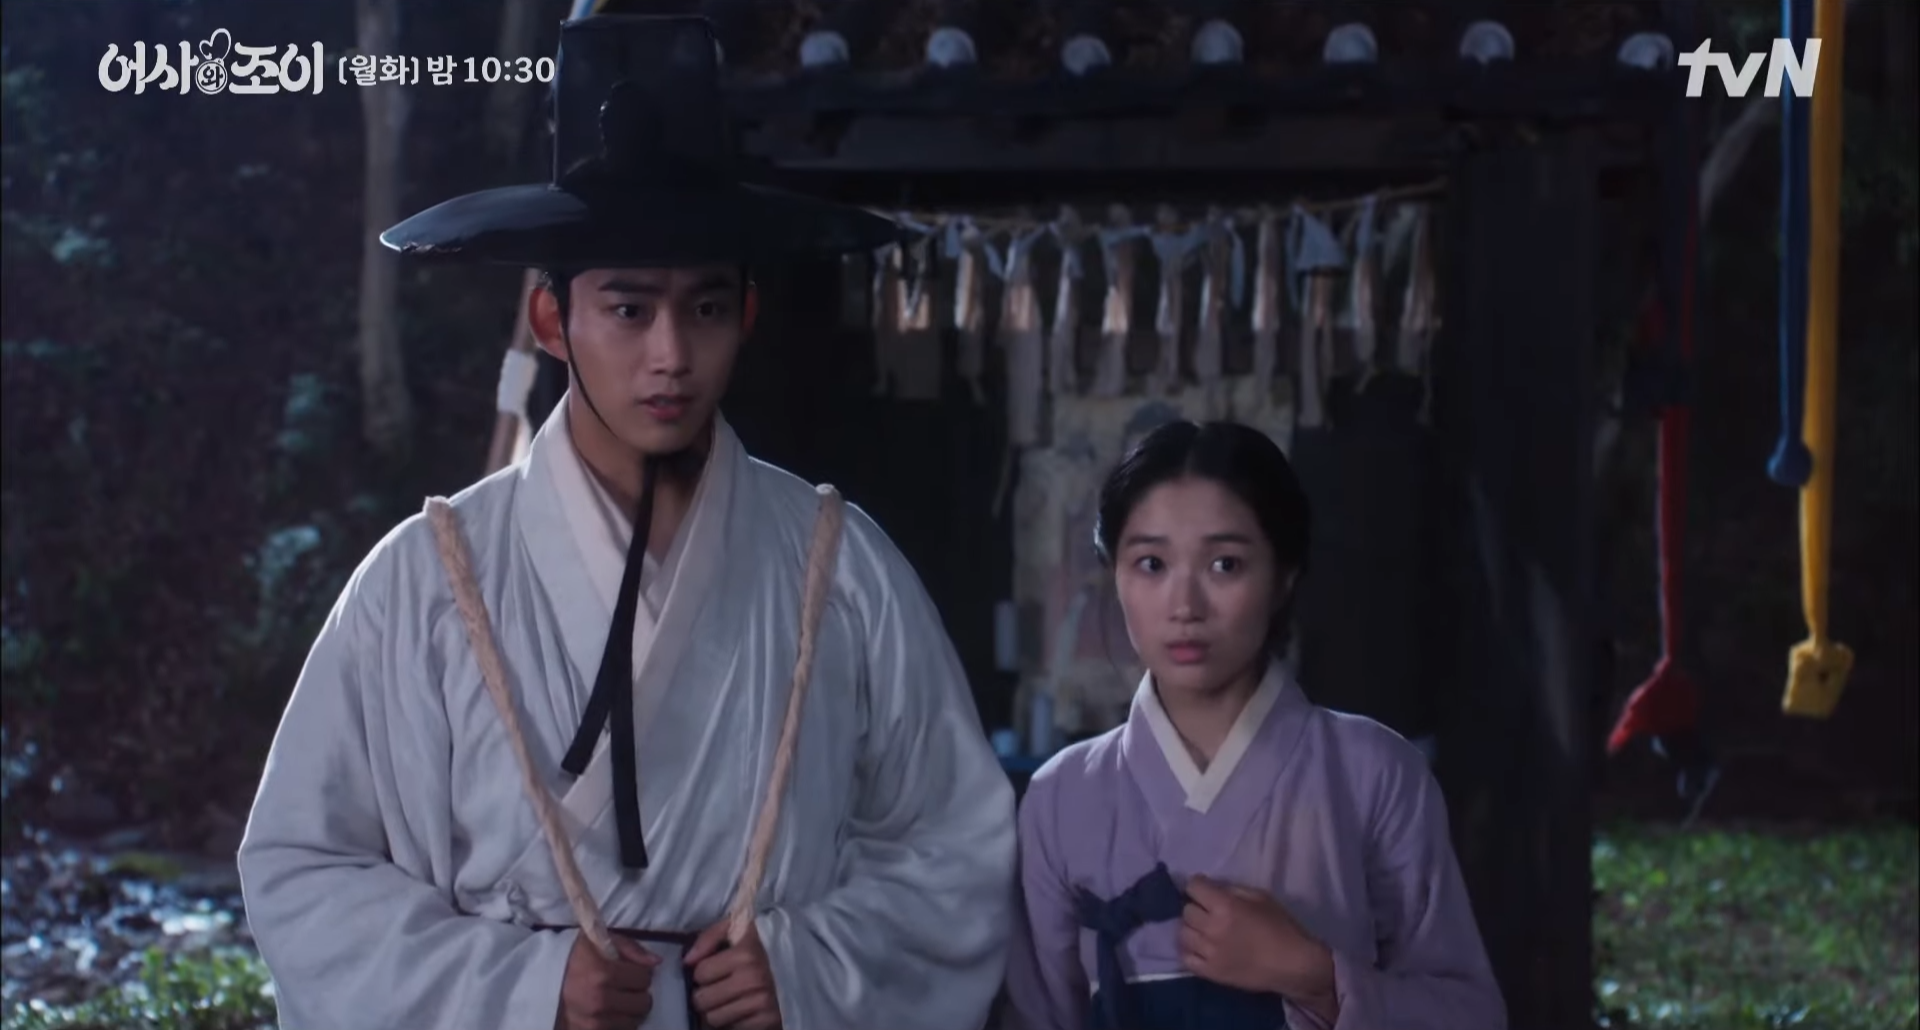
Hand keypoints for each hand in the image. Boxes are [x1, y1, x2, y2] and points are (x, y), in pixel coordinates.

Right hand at [555, 932, 660, 1029]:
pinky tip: (610, 1015)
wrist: (538, 982)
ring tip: (617, 1002)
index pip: (644, 978)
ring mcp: (594, 1023)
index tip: (630, 972)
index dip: (640, 973)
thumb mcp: (596, 941)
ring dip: (630, 1012)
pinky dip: (619, 1025)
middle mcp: (600, 1001)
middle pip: (644, 1003)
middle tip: (627, 989)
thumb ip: (630, 948)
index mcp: (602, 974)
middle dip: (639, 994)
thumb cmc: (570, 959)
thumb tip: (656, 963)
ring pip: (634, 1022)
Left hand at [685, 918, 782, 1029]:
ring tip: (728, 999)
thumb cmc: (772, 939)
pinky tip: (743, 1008)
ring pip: (714, 1018)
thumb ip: (711, 936)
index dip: (703, 971)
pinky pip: (735, 1029)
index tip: (713, 968)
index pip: (700, 973)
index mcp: (745, 954)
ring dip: (716, 1010)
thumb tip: (687, 961)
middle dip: (704, 994)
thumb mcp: (743, 925)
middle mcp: (752, 980)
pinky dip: (734, 1021)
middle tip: (716, 987)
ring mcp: (762, 1003)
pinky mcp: (770, 1021)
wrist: (812, 957)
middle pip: (703, 1000)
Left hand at [1179, 875, 1337, 1018]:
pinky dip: (1189, 950)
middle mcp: (1212, 928)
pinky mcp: (1210, 972)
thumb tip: (1213, 888)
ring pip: (1182, 933)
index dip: (1198, 885)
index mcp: (1225, 906)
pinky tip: (1200, 948)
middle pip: (1186, 911)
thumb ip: (1233, 890)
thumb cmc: (1282, 927)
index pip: (1193, 887)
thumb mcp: (1261, 897)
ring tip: (1204, 930)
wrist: (1293, 965)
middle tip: (1208, 911)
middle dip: (1196, 906)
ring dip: (1192, 928)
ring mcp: (1209, 952)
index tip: (1204, 888)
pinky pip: (1186, 958)